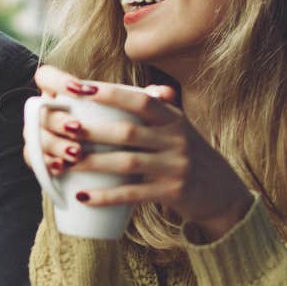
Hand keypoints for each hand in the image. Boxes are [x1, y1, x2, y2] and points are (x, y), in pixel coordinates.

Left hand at [25, 66, 252, 239]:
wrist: (224, 194)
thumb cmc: (192, 157)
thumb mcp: (181, 129)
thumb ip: (160, 110)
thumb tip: (142, 89)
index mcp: (174, 119)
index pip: (140, 99)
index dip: (110, 93)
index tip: (79, 89)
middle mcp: (177, 139)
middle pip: (127, 131)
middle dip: (92, 130)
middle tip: (62, 128)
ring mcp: (176, 167)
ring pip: (126, 162)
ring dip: (92, 163)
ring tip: (64, 162)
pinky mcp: (173, 192)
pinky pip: (133, 194)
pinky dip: (106, 196)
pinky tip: (84, 196)